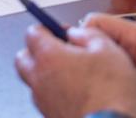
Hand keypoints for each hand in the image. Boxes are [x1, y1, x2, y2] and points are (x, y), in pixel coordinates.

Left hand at [16, 25, 135, 117]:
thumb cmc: (111, 93)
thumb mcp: (109, 50)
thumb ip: (89, 34)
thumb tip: (78, 33)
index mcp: (49, 56)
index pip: (32, 32)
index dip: (47, 28)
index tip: (62, 30)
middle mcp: (39, 79)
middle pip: (24, 57)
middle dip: (37, 50)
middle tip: (60, 50)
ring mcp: (42, 101)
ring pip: (33, 80)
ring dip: (46, 72)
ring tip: (72, 72)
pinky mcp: (50, 116)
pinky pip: (45, 98)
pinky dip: (54, 91)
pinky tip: (77, 92)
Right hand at [82, 14, 135, 117]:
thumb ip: (121, 66)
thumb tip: (90, 59)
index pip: (95, 22)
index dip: (78, 36)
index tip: (69, 57)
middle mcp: (134, 42)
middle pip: (95, 37)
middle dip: (82, 51)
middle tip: (73, 74)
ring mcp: (135, 56)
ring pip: (102, 53)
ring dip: (93, 64)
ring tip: (84, 83)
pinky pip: (112, 67)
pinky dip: (103, 75)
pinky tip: (99, 89)